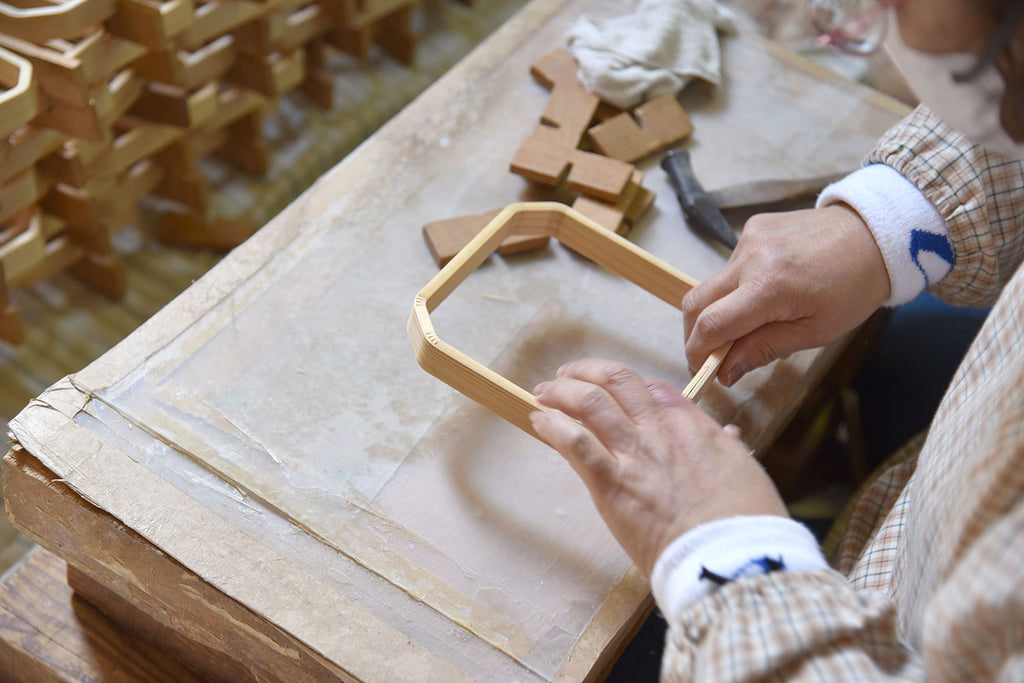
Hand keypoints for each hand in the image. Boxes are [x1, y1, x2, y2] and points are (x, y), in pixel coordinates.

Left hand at [531, 358, 787, 575]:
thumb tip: (728, 436)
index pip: (654, 388)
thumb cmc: (746, 524)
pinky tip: (540, 421)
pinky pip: (576, 443)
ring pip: (591, 401)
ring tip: (544, 392)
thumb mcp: (746, 473)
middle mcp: (661, 430)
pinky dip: (553, 426)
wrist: (732, 559)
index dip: (626, 384)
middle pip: (617, 380)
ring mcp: (635, 455)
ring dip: (562, 392)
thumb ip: (728, 449)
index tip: (612, 388)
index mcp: (694, 426)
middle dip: (586, 372)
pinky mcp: (612, 485)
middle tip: (566, 376)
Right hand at [683, 205, 888, 385]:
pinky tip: (765, 290)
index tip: (702, 371)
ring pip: (712, 284)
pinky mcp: (752, 227)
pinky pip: (730, 265)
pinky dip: (736, 286)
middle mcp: (750, 258)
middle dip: (695, 334)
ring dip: (719, 309)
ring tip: (751, 322)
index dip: (698, 353)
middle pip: (695, 302)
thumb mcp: (815, 331)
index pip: (710, 325)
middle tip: (712, 355)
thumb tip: (725, 371)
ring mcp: (748, 238)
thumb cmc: (854, 288)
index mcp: (769, 287)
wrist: (876, 235)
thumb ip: (763, 349)